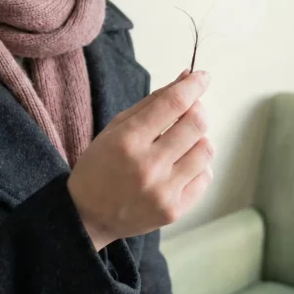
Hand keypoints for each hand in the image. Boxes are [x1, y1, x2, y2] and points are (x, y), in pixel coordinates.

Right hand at [68, 69, 213, 249]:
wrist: (87, 216)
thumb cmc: (101, 166)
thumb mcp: (116, 128)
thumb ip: (153, 102)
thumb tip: (186, 78)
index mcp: (128, 141)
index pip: (173, 104)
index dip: (193, 85)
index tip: (202, 77)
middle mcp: (148, 166)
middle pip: (196, 124)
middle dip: (198, 109)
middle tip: (191, 109)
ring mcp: (163, 191)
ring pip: (206, 150)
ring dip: (198, 139)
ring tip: (181, 143)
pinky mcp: (174, 211)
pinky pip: (205, 177)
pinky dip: (197, 166)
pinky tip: (180, 167)